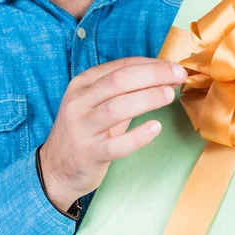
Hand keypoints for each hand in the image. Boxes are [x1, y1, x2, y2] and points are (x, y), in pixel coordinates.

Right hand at [39, 56, 187, 210]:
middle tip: (178, 76)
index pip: (119, 67)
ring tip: (169, 95)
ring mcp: (82, 129)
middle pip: (119, 81)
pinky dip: (137, 136)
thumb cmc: (86, 132)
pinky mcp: (89, 154)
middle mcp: (79, 102)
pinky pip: (115, 145)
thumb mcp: (98, 105)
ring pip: (116, 108)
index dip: (150, 64)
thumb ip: (127, 92)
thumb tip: (165, 78)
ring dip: (147, 98)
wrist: (56, 170)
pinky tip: (155, 128)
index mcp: (83, 85)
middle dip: (152, 75)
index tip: (174, 67)